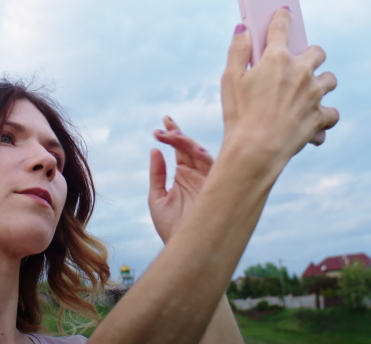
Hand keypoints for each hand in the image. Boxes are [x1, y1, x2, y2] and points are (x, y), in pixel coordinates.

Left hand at [148, 116, 213, 243]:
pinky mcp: (216, 187)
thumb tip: (155, 151)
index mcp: (184, 175)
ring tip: (172, 134)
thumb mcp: (157, 198)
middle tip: (165, 124)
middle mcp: (197, 174)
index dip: (172, 134)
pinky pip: (215, 167)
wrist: (184, 248)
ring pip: (200, 154)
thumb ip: (156, 175)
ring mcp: (207, 179)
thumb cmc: (172, 228)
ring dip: (188, 143)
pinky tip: (194, 149)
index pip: (179, 149)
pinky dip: (205, 157)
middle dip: (178, 134)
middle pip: (189, 147)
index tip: (162, 122)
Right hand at [220, 8, 338, 177]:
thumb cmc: (239, 114)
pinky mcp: (320, 117)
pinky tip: (314, 119)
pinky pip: (332, 113)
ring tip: (309, 90)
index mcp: (276, 58)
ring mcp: (314, 94)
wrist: (256, 150)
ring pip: (329, 80)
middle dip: (310, 54)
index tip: (284, 13)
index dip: (282, 17)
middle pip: (317, 52)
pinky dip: (324, 116)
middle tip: (299, 62)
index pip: (281, 27)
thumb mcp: (229, 79)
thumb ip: (237, 50)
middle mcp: (300, 71)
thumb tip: (243, 29)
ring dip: (321, 82)